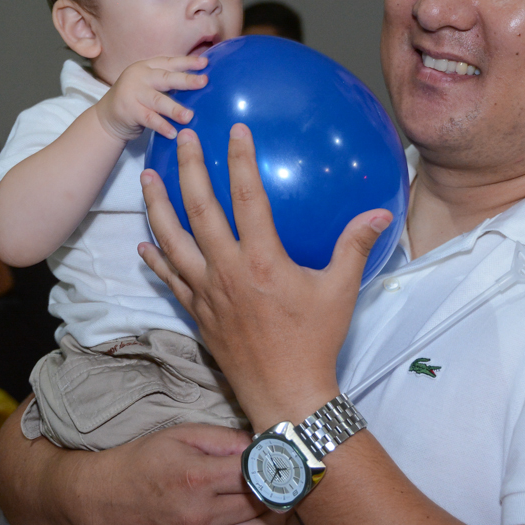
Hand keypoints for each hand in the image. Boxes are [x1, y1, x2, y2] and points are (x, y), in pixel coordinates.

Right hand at [0, 405, 286, 524]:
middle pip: (267, 507)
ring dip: (275, 519)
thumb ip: (224, 439)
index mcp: (199, 478)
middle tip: (290, 478)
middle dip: (284, 491)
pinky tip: (253, 524)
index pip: (261, 473)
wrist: (98, 504)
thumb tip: (262, 443)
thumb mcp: (179, 436)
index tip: (294, 458)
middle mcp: (202, 516)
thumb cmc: (139, 463)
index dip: (283, 464)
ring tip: (274, 500)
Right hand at [94, 55, 208, 142]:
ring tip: (189, 116)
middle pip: (165, 78)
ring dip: (174, 109)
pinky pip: (148, 119)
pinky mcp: (128, 111)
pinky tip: (173, 133)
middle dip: (186, 80)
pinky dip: (161, 126)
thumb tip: (199, 84)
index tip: (205, 63)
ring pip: (157, 100)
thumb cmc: (137, 100)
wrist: (107, 117)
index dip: (187, 62)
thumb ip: (168, 82)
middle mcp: (139, 76)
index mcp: (147, 66)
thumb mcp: (150, 85)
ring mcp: (132, 93)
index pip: (170, 62)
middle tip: (204, 82)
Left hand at [138, 124, 391, 428]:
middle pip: (200, 209)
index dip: (241, 160)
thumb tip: (380, 214)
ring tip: (147, 178)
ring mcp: (207, 292)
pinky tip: (145, 244)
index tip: (236, 130)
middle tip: (182, 139)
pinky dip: (155, 259)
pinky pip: (169, 279)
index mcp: (263, 260)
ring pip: (173, 240)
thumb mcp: (340, 291)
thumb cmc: (315, 342)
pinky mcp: (197, 313)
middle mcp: (227, 271)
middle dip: (190, 169)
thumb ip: (354, 246)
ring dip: (157, 206)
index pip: (249, 197)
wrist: (285, 395)